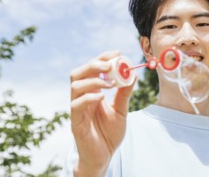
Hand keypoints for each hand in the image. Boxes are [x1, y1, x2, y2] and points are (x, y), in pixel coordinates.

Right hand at [70, 51, 135, 176]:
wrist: (104, 156)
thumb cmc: (110, 133)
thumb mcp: (121, 110)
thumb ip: (124, 93)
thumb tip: (133, 74)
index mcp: (92, 93)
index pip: (92, 69)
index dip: (102, 58)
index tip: (117, 53)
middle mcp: (82, 98)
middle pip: (78, 73)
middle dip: (94, 65)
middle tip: (109, 65)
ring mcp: (77, 109)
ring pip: (75, 86)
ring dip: (93, 80)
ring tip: (110, 83)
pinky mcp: (76, 122)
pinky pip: (76, 105)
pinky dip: (89, 97)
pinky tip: (102, 97)